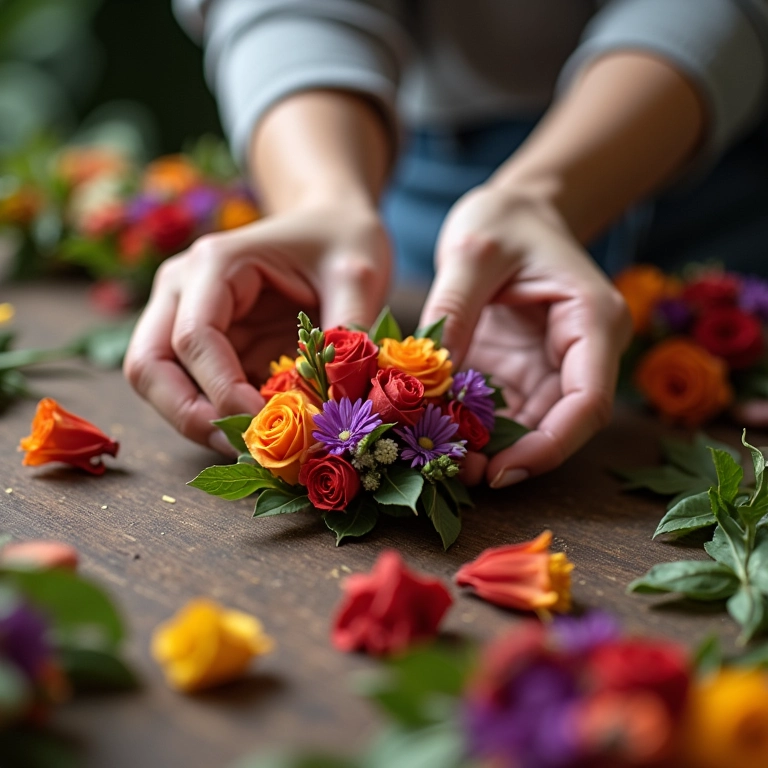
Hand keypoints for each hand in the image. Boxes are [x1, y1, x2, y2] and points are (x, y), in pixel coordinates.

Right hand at [124, 202, 390, 452]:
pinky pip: (193, 391)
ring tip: (255, 447)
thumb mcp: (357, 273)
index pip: (193, 338)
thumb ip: (350, 329)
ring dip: (199, 423)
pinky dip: (218, 418)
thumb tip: (339, 396)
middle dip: (190, 416)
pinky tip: (262, 433)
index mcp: (214, 264)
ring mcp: (186, 318)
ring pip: (161, 386)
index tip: (268, 425)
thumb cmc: (341, 239)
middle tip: (244, 449)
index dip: (224, 391)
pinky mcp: (206, 345)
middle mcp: (183, 290)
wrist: (332, 225)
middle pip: (149, 366)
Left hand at [419, 184, 632, 486]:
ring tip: (441, 462)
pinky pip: (504, 412)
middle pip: (560, 424)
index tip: (501, 471)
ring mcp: (552, 365)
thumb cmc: (504, 219)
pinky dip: (474, 428)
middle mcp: (581, 351)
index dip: (550, 446)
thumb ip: (452, 310)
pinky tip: (439, 435)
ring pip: (531, 426)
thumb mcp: (472, 253)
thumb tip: (429, 375)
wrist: (514, 211)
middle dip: (513, 456)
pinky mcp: (523, 371)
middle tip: (458, 474)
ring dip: (491, 449)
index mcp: (593, 319)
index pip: (588, 401)